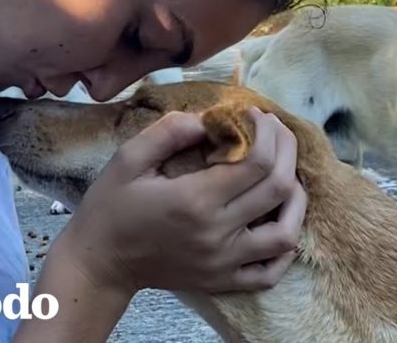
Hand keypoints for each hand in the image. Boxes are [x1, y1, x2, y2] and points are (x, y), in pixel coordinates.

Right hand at [59, 108, 305, 293]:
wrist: (99, 264)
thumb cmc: (111, 208)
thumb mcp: (128, 159)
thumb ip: (168, 131)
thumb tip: (210, 118)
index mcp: (195, 200)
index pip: (257, 161)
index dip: (266, 131)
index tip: (254, 115)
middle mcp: (217, 233)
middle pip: (279, 188)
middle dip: (287, 150)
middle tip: (275, 131)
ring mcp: (224, 263)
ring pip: (286, 233)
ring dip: (297, 199)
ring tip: (287, 174)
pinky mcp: (223, 281)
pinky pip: (270, 273)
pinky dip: (285, 248)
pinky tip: (279, 222)